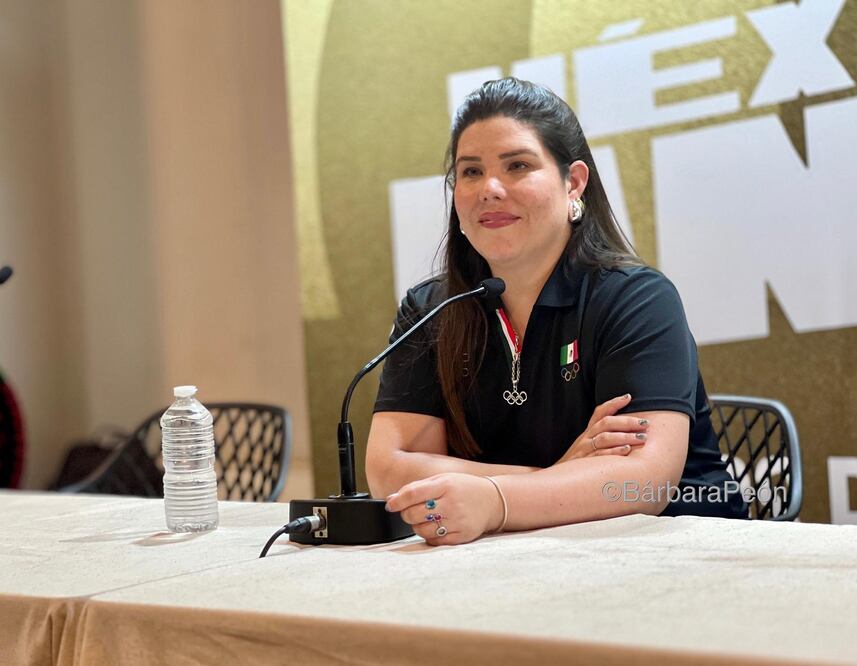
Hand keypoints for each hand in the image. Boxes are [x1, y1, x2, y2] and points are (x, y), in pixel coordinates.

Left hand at [384, 472, 502, 545]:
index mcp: (445, 485)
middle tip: (410, 512)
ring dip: (417, 526)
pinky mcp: (462, 536)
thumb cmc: (463, 488)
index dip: (397, 501)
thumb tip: (392, 499)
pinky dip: (429, 536)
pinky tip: (435, 527)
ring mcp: (457, 521)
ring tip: (424, 519)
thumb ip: (417, 487)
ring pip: (422, 530)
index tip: (390, 505)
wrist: (493, 500)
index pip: (413, 494)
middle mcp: (451, 503)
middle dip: (406, 514)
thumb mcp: (443, 479)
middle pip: (414, 514)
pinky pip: (435, 541)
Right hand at [556, 394, 648, 463]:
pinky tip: (627, 450)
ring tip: (642, 437)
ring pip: (605, 437)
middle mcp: (586, 438)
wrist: (557, 480)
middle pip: (606, 423)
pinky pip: (601, 455)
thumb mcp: (586, 446)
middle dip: (627, 421)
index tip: (628, 397)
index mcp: (588, 432)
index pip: (600, 412)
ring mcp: (584, 450)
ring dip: (625, 436)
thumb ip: (602, 438)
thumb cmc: (577, 464)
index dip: (613, 403)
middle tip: (645, 423)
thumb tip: (625, 432)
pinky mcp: (585, 463)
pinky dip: (614, 452)